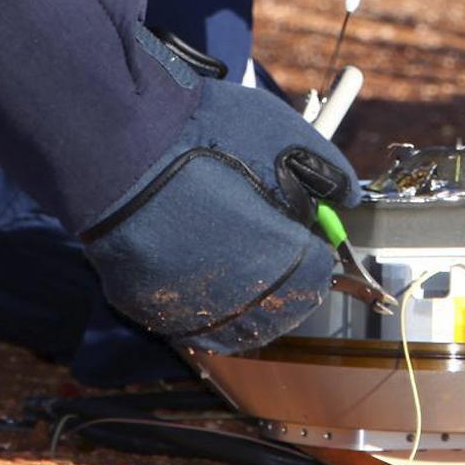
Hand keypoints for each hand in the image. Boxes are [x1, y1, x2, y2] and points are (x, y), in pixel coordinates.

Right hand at [79, 76, 360, 352]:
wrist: (120, 143)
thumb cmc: (203, 134)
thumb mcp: (283, 133)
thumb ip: (326, 170)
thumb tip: (344, 198)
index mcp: (280, 256)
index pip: (319, 277)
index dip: (317, 254)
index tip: (308, 237)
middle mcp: (239, 296)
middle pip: (282, 311)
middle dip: (288, 283)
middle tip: (277, 251)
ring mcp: (189, 308)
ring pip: (235, 330)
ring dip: (249, 306)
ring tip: (243, 271)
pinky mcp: (148, 308)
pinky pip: (188, 324)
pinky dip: (203, 310)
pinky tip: (202, 280)